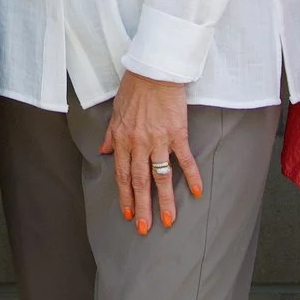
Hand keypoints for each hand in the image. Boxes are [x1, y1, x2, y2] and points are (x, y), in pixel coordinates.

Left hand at [103, 71, 197, 234]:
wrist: (154, 71)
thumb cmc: (134, 88)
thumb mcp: (115, 112)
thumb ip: (110, 135)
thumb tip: (102, 151)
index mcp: (122, 140)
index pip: (123, 175)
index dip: (125, 196)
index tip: (127, 214)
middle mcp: (138, 144)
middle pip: (140, 182)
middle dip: (141, 208)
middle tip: (144, 229)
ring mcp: (158, 140)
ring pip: (161, 177)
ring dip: (165, 201)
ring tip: (169, 221)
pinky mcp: (177, 134)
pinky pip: (185, 159)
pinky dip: (192, 176)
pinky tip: (197, 192)